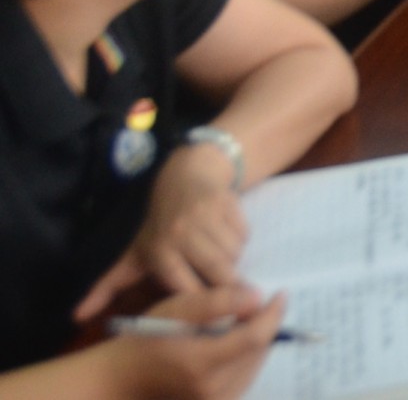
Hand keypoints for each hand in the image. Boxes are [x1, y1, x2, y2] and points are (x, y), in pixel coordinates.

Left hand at [80, 145, 248, 313]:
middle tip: (231, 292)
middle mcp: (181, 234)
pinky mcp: (227, 203)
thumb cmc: (157, 225)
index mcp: (159, 252)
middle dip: (228, 285)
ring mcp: (206, 217)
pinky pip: (244, 235)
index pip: (188, 290)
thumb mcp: (132, 255)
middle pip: (218, 274)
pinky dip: (240, 240)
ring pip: (234, 254)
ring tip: (220, 257)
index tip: (211, 312)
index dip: (202, 303)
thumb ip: (107, 287)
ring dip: (233, 260)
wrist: (186, 176)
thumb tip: (76, 317)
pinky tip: (227, 236)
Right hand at [92, 284, 285, 399]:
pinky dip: (247, 359)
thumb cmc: (144, 340)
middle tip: (262, 304)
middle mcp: (212, 389)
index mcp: (202, 363)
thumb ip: (216, 302)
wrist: (121, 380)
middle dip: (266, 326)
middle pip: (259, 353)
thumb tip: (256, 297)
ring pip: (254, 367)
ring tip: (248, 321)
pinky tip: (237, 343)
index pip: (256, 337)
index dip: (273, 314)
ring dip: (258, 343)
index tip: (281, 294)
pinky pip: (243, 380)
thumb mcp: (175, 310)